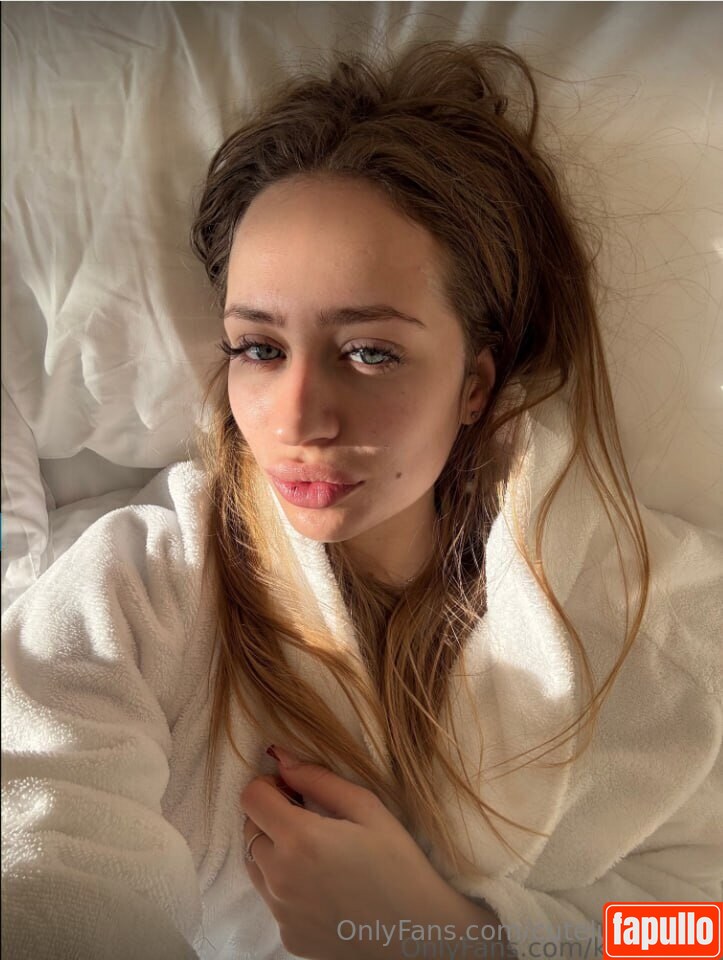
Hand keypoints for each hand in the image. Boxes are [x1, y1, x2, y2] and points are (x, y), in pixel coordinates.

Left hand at [241, 745, 483, 958]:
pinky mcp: (288, 936)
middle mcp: (280, 878)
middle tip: (311, 820)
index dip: (269, 786)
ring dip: (275, 851)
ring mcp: (281, 912)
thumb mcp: (367, 808)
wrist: (419, 936)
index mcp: (299, 840)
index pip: (251, 797)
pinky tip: (324, 887)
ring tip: (317, 854)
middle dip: (273, 817)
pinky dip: (288, 886)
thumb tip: (280, 758)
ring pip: (257, 866)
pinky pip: (274, 899)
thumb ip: (317, 779)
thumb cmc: (400, 865)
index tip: (293, 790)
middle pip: (251, 830)